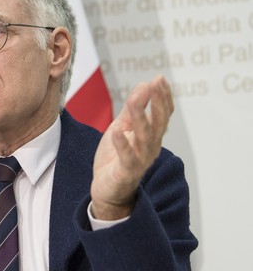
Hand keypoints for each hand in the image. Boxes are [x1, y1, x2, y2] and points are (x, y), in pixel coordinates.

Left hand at [91, 75, 173, 219]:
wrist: (107, 191)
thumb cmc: (115, 158)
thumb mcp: (122, 127)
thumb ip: (133, 109)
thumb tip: (144, 85)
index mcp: (151, 137)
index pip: (162, 114)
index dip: (163, 97)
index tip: (159, 78)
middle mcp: (150, 148)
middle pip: (158, 123)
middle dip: (158, 103)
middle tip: (156, 84)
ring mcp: (140, 161)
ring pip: (144, 138)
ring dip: (140, 118)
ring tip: (133, 100)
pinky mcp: (126, 172)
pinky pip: (127, 158)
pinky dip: (122, 144)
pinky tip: (117, 130)